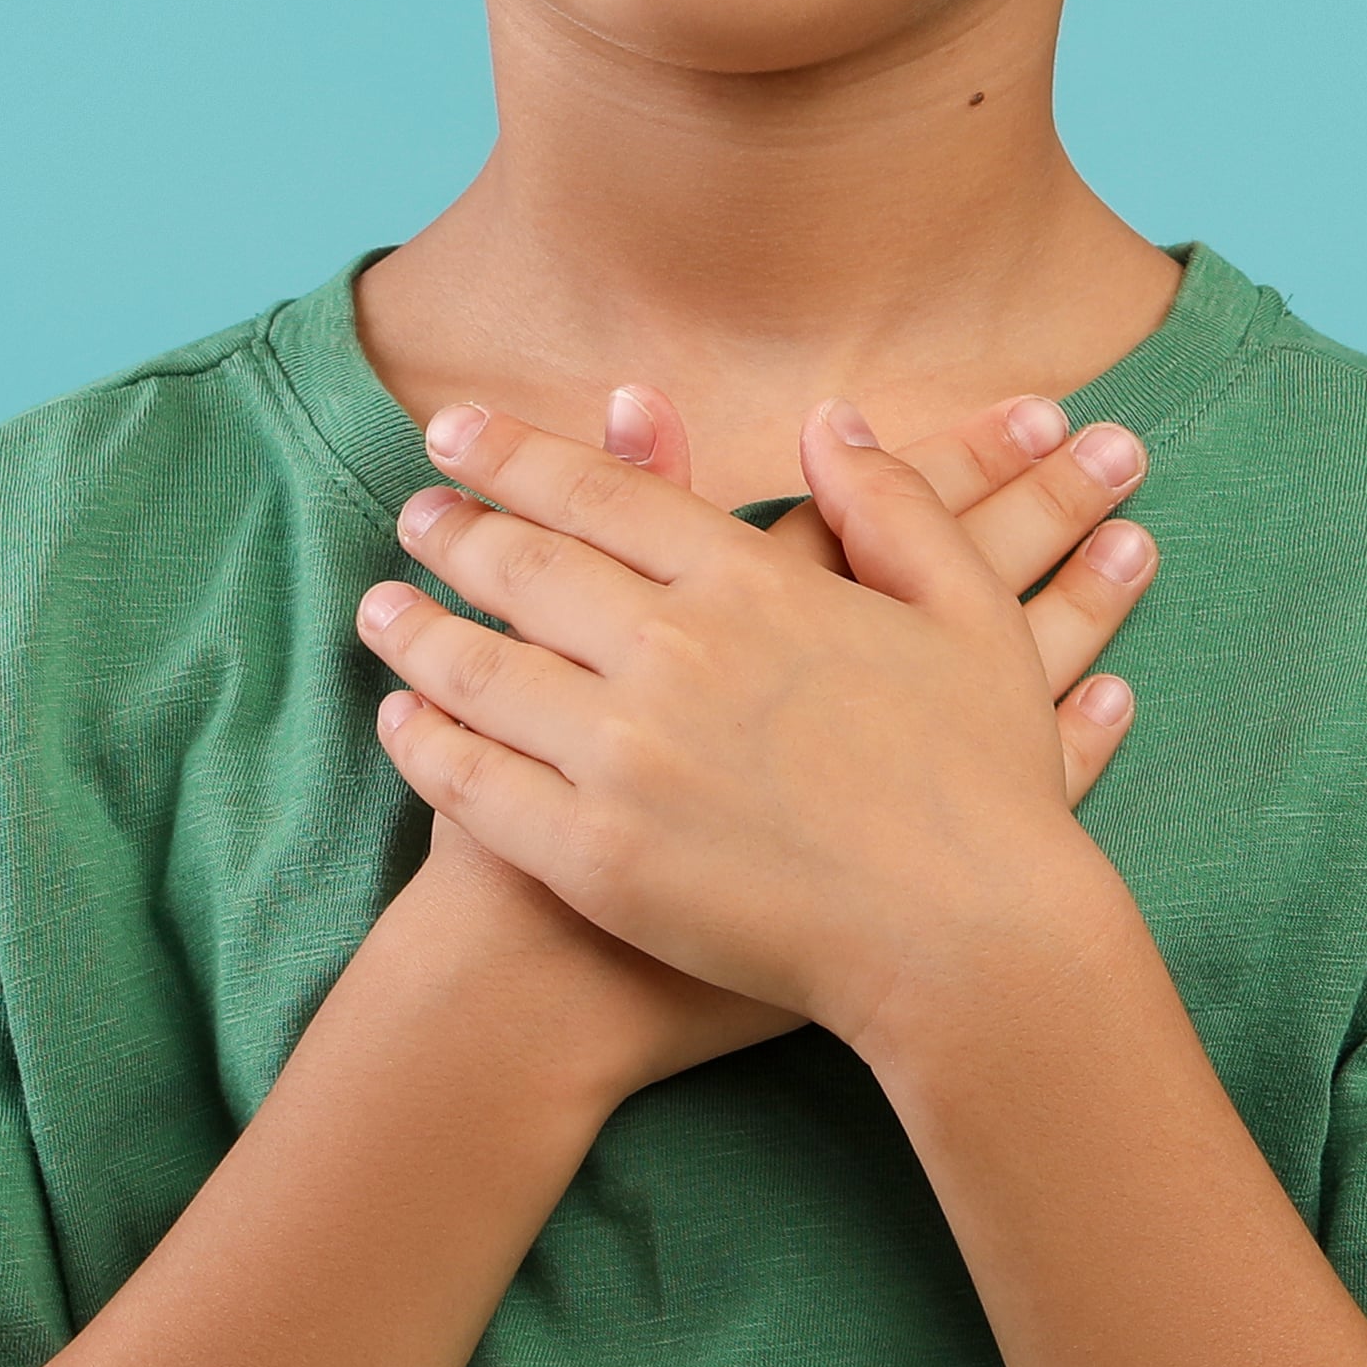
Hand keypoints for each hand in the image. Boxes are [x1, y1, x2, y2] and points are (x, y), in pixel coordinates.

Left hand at [364, 399, 1147, 1063]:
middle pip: (524, 567)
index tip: (456, 432)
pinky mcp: (595, 857)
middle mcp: (673, 653)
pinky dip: (424, 742)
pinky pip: (476, 783)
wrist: (968, 944)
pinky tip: (402, 721)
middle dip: (454, 529)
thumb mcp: (968, 617)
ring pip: (480, 669)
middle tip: (414, 512)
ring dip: (417, 628)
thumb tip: (832, 422)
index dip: (516, 454)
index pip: (601, 491)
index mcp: (752, 584)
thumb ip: (895, 507)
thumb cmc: (985, 786)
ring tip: (382, 608)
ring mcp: (623, 757)